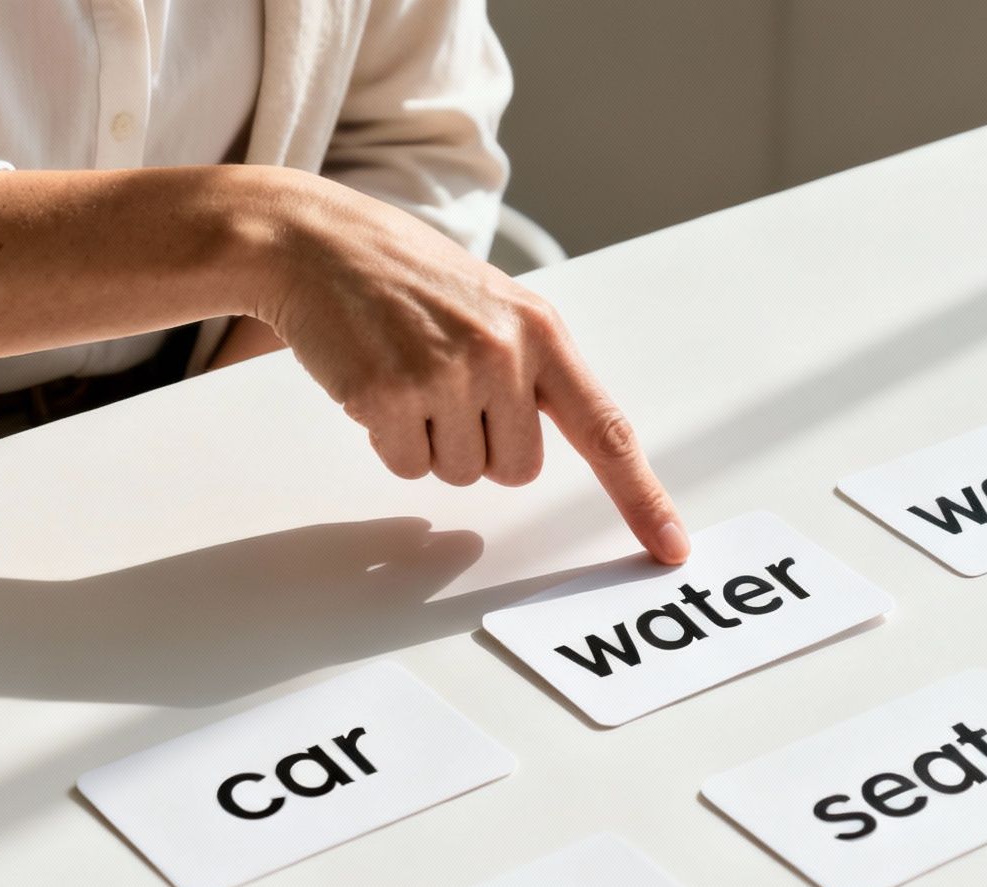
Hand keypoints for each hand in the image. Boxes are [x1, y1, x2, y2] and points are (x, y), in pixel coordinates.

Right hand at [250, 172, 689, 562]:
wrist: (317, 240)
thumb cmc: (406, 276)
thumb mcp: (493, 305)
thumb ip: (534, 368)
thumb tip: (544, 444)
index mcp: (542, 331)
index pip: (605, 430)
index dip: (641, 496)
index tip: (670, 547)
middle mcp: (504, 353)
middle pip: (517, 470)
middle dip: (480, 446)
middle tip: (444, 387)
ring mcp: (445, 374)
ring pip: (458, 474)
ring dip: (428, 441)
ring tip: (405, 373)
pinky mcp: (388, 394)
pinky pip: (406, 466)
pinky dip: (387, 440)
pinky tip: (374, 382)